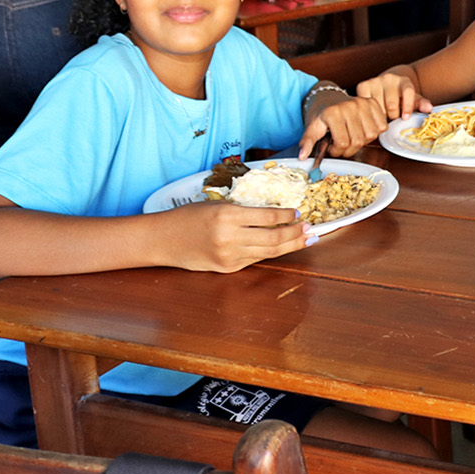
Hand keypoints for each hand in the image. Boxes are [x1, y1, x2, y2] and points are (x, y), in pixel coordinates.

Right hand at [160, 201, 310, 271]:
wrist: (163, 240)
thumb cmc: (189, 217)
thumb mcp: (218, 205)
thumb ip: (245, 211)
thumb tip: (277, 214)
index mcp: (228, 216)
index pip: (269, 217)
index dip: (288, 216)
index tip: (297, 212)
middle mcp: (230, 238)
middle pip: (274, 239)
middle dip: (296, 234)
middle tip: (311, 228)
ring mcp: (229, 256)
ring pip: (269, 252)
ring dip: (291, 245)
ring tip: (306, 239)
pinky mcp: (227, 268)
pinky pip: (255, 259)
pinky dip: (271, 253)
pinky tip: (282, 247)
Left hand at [302, 97, 388, 157]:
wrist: (326, 96)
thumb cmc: (321, 114)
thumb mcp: (312, 127)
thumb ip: (307, 142)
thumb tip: (302, 157)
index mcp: (333, 113)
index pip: (343, 143)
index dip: (337, 151)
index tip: (331, 149)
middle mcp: (350, 106)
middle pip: (358, 141)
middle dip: (349, 150)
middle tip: (341, 147)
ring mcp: (363, 104)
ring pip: (371, 135)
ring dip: (363, 142)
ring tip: (352, 138)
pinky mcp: (372, 103)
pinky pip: (381, 125)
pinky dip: (374, 131)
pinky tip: (363, 130)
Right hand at [356, 69, 429, 120]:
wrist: (386, 85)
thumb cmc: (401, 96)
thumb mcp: (413, 99)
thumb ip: (421, 104)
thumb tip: (429, 108)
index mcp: (404, 81)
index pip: (408, 92)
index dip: (408, 106)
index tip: (406, 118)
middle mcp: (389, 78)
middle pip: (391, 104)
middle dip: (393, 115)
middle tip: (393, 117)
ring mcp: (375, 81)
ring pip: (378, 107)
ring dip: (381, 115)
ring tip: (384, 114)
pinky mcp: (363, 85)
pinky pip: (366, 104)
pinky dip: (370, 111)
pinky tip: (374, 110)